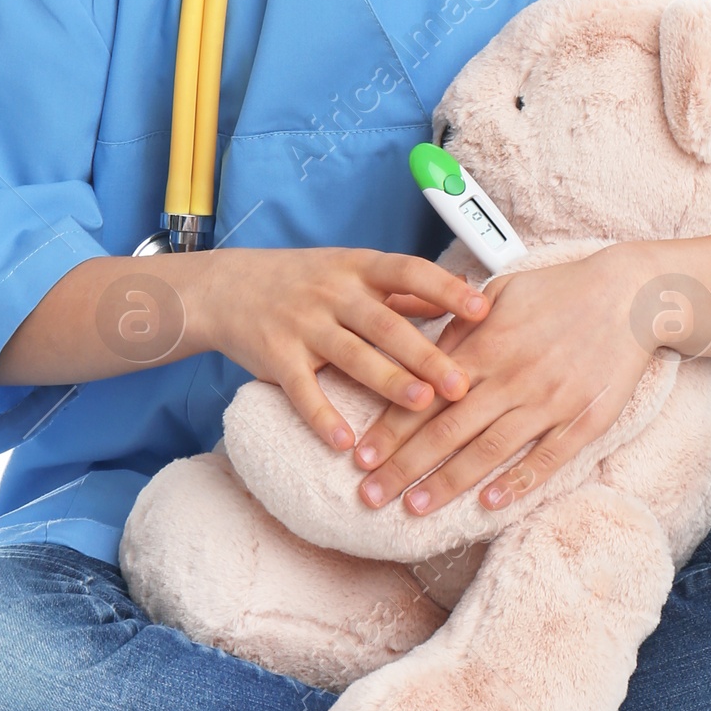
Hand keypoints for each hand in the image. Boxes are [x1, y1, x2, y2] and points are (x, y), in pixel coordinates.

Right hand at [196, 247, 486, 452]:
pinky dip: (321, 417)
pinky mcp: (276, 357)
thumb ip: (402, 287)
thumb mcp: (352, 270)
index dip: (446, 290)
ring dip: (388, 382)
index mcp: (358, 268)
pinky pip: (302, 390)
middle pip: (386, 324)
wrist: (227, 287)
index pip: (409, 271)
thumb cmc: (305, 280)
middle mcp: (332, 293)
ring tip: (421, 406)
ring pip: (352, 355)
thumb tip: (466, 289)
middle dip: (426, 355)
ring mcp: (302, 324)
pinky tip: (345, 442)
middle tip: (462, 384)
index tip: (483, 309)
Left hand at [350, 246, 654, 514]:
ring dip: (448, 483)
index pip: (426, 396)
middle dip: (404, 466)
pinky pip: (547, 458)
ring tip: (414, 508)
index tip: (360, 456)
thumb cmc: (558, 292)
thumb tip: (420, 353)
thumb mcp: (500, 293)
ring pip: (489, 451)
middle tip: (369, 495)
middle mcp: (512, 378)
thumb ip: (459, 326)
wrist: (628, 295)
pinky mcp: (584, 420)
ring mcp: (549, 402)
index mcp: (486, 346)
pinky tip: (489, 503)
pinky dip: (518, 482)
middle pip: (448, 431)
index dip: (390, 429)